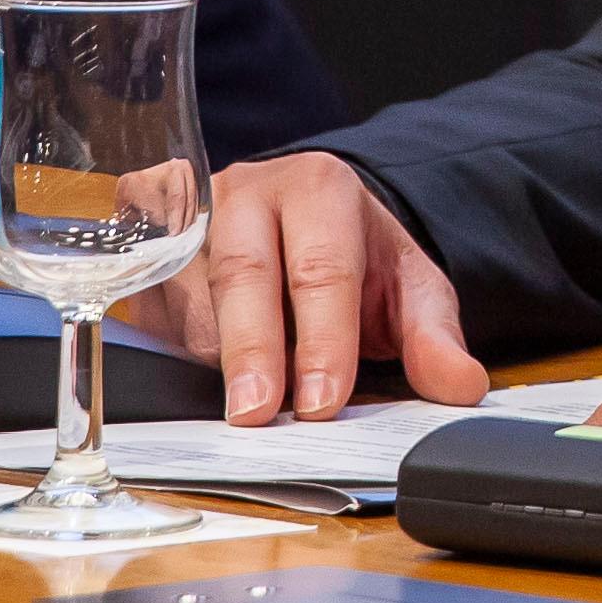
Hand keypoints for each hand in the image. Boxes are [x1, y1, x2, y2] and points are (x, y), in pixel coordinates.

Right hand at [144, 152, 485, 425]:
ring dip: (212, 356)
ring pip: (188, 292)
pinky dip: (166, 341)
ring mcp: (186, 208)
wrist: (299, 215)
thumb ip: (433, 335)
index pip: (320, 268)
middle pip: (242, 273)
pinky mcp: (141, 234)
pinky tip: (195, 370)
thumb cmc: (351, 253)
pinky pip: (143, 298)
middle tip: (258, 414)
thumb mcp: (406, 286)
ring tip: (243, 401)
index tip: (321, 401)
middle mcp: (245, 189)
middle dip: (252, 350)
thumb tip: (460, 386)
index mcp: (319, 188)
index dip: (322, 340)